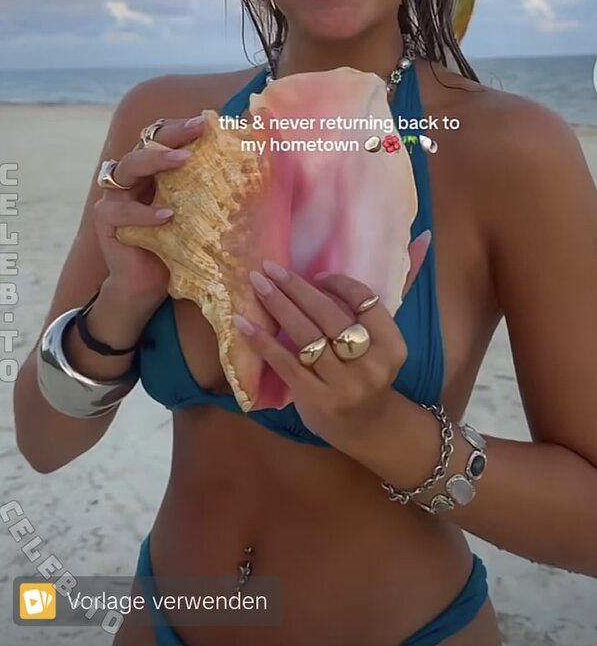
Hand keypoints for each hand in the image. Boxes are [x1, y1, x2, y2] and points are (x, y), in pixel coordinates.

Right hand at [93, 116, 205, 317]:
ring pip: (128, 167)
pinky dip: (143, 212)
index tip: (209, 121)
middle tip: (199, 127)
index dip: (182, 127)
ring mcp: (115, 197)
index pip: (162, 137)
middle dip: (173, 133)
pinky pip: (119, 211)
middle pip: (146, 143)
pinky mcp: (106, 221)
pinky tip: (166, 216)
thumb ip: (208, 188)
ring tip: (183, 160)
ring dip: (156, 160)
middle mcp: (131, 177)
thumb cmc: (176, 245)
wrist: (147, 285)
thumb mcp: (196, 213)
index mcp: (152, 170)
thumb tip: (250, 163)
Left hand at [234, 231, 430, 451]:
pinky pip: (286, 363)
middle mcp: (371, 365)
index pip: (366, 301)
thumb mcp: (386, 340)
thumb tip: (422, 238)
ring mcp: (343, 385)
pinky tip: (243, 323)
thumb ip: (392, 294)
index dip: (340, 283)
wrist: (368, 428)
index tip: (316, 275)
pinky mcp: (316, 399)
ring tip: (257, 284)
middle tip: (270, 268)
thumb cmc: (372, 372)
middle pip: (330, 316)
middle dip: (297, 288)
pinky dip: (263, 341)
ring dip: (278, 306)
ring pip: (307, 336)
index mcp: (393, 345)